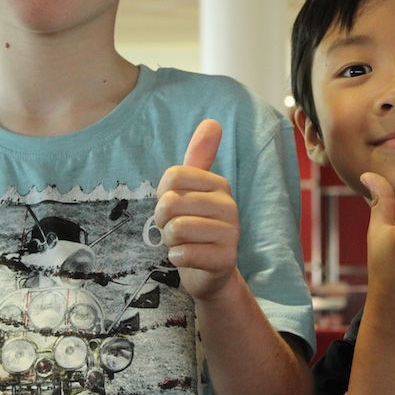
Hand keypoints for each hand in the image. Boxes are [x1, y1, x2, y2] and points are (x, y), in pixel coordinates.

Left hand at [154, 120, 239, 301]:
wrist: (210, 272)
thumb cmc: (195, 226)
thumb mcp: (194, 190)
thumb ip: (199, 156)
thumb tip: (212, 121)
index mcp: (219, 184)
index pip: (172, 177)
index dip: (163, 194)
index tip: (175, 206)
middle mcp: (229, 206)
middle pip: (170, 202)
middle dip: (163, 221)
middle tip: (176, 229)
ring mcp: (231, 234)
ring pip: (176, 229)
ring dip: (170, 241)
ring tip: (183, 243)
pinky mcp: (225, 259)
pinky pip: (183, 254)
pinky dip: (177, 258)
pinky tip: (188, 258)